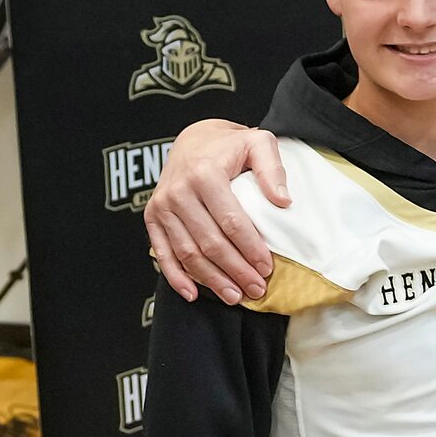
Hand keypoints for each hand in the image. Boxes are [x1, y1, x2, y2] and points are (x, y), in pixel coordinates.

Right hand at [142, 119, 285, 305]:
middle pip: (210, 242)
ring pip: (188, 253)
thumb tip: (283, 201)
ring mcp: (162, 205)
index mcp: (205, 173)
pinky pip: (163, 253)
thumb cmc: (230, 146)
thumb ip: (273, 169)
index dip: (250, 248)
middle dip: (235, 270)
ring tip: (234, 295)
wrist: (193, 140)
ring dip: (211, 279)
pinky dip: (176, 277)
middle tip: (256, 289)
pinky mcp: (152, 217)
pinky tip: (193, 294)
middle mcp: (178, 190)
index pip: (231, 221)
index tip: (267, 268)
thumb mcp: (258, 143)